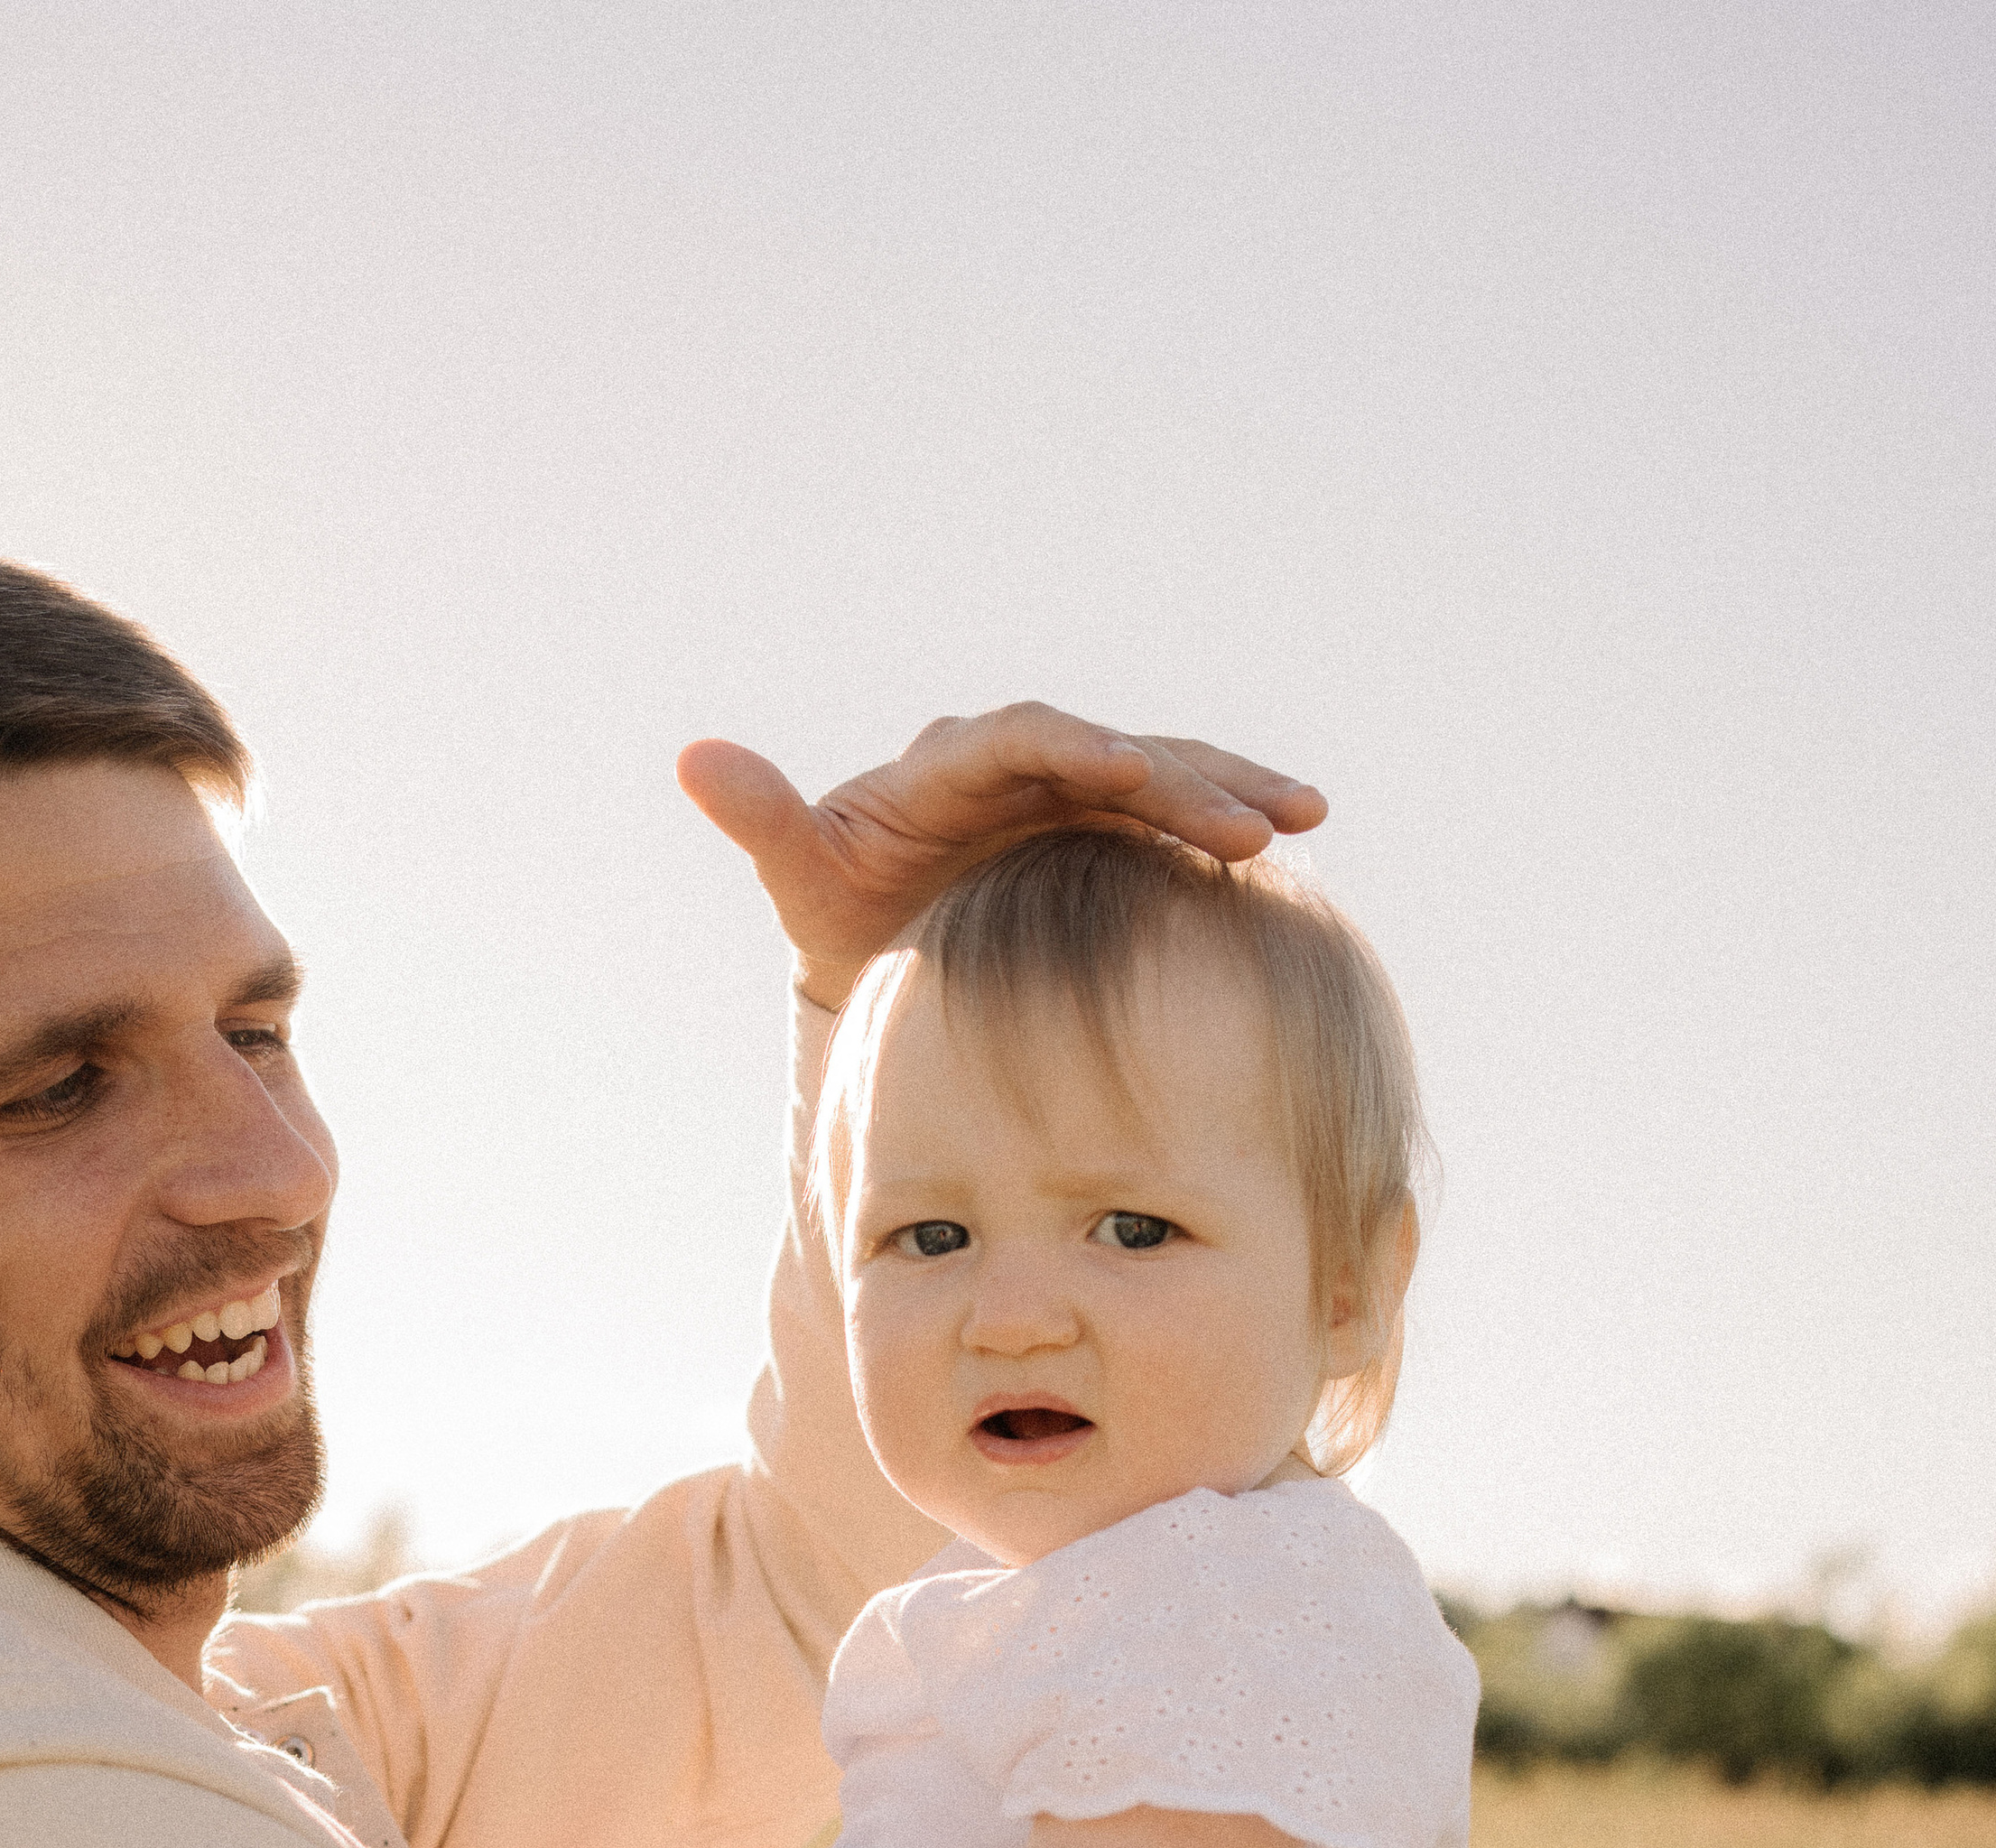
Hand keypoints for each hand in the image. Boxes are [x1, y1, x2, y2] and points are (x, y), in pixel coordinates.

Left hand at [678, 705, 1326, 1011]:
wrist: (892, 962)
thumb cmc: (843, 921)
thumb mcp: (802, 877)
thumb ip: (768, 821)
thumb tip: (693, 758)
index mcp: (954, 761)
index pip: (1026, 736)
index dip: (1078, 747)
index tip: (1128, 770)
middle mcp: (1026, 760)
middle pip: (1116, 753)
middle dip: (1186, 782)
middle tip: (1254, 824)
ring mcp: (1080, 792)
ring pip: (1167, 772)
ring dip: (1234, 788)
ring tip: (1302, 816)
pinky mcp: (1118, 829)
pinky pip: (1184, 814)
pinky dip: (1237, 816)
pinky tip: (1299, 837)